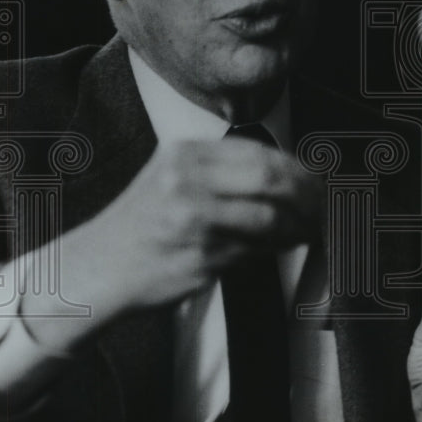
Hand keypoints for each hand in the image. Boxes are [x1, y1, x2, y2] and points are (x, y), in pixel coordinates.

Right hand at [21, 137, 323, 345]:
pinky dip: (276, 248)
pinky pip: (254, 250)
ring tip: (309, 230)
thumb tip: (293, 177)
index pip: (260, 153)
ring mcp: (192, 220)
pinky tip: (283, 246)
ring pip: (269, 218)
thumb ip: (226, 171)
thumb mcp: (176, 177)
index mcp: (185, 153)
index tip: (316, 183)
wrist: (98, 267)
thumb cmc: (146, 223)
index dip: (297, 170)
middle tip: (322, 208)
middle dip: (306, 196)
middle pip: (271, 180)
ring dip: (298, 227)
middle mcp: (187, 180)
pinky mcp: (199, 257)